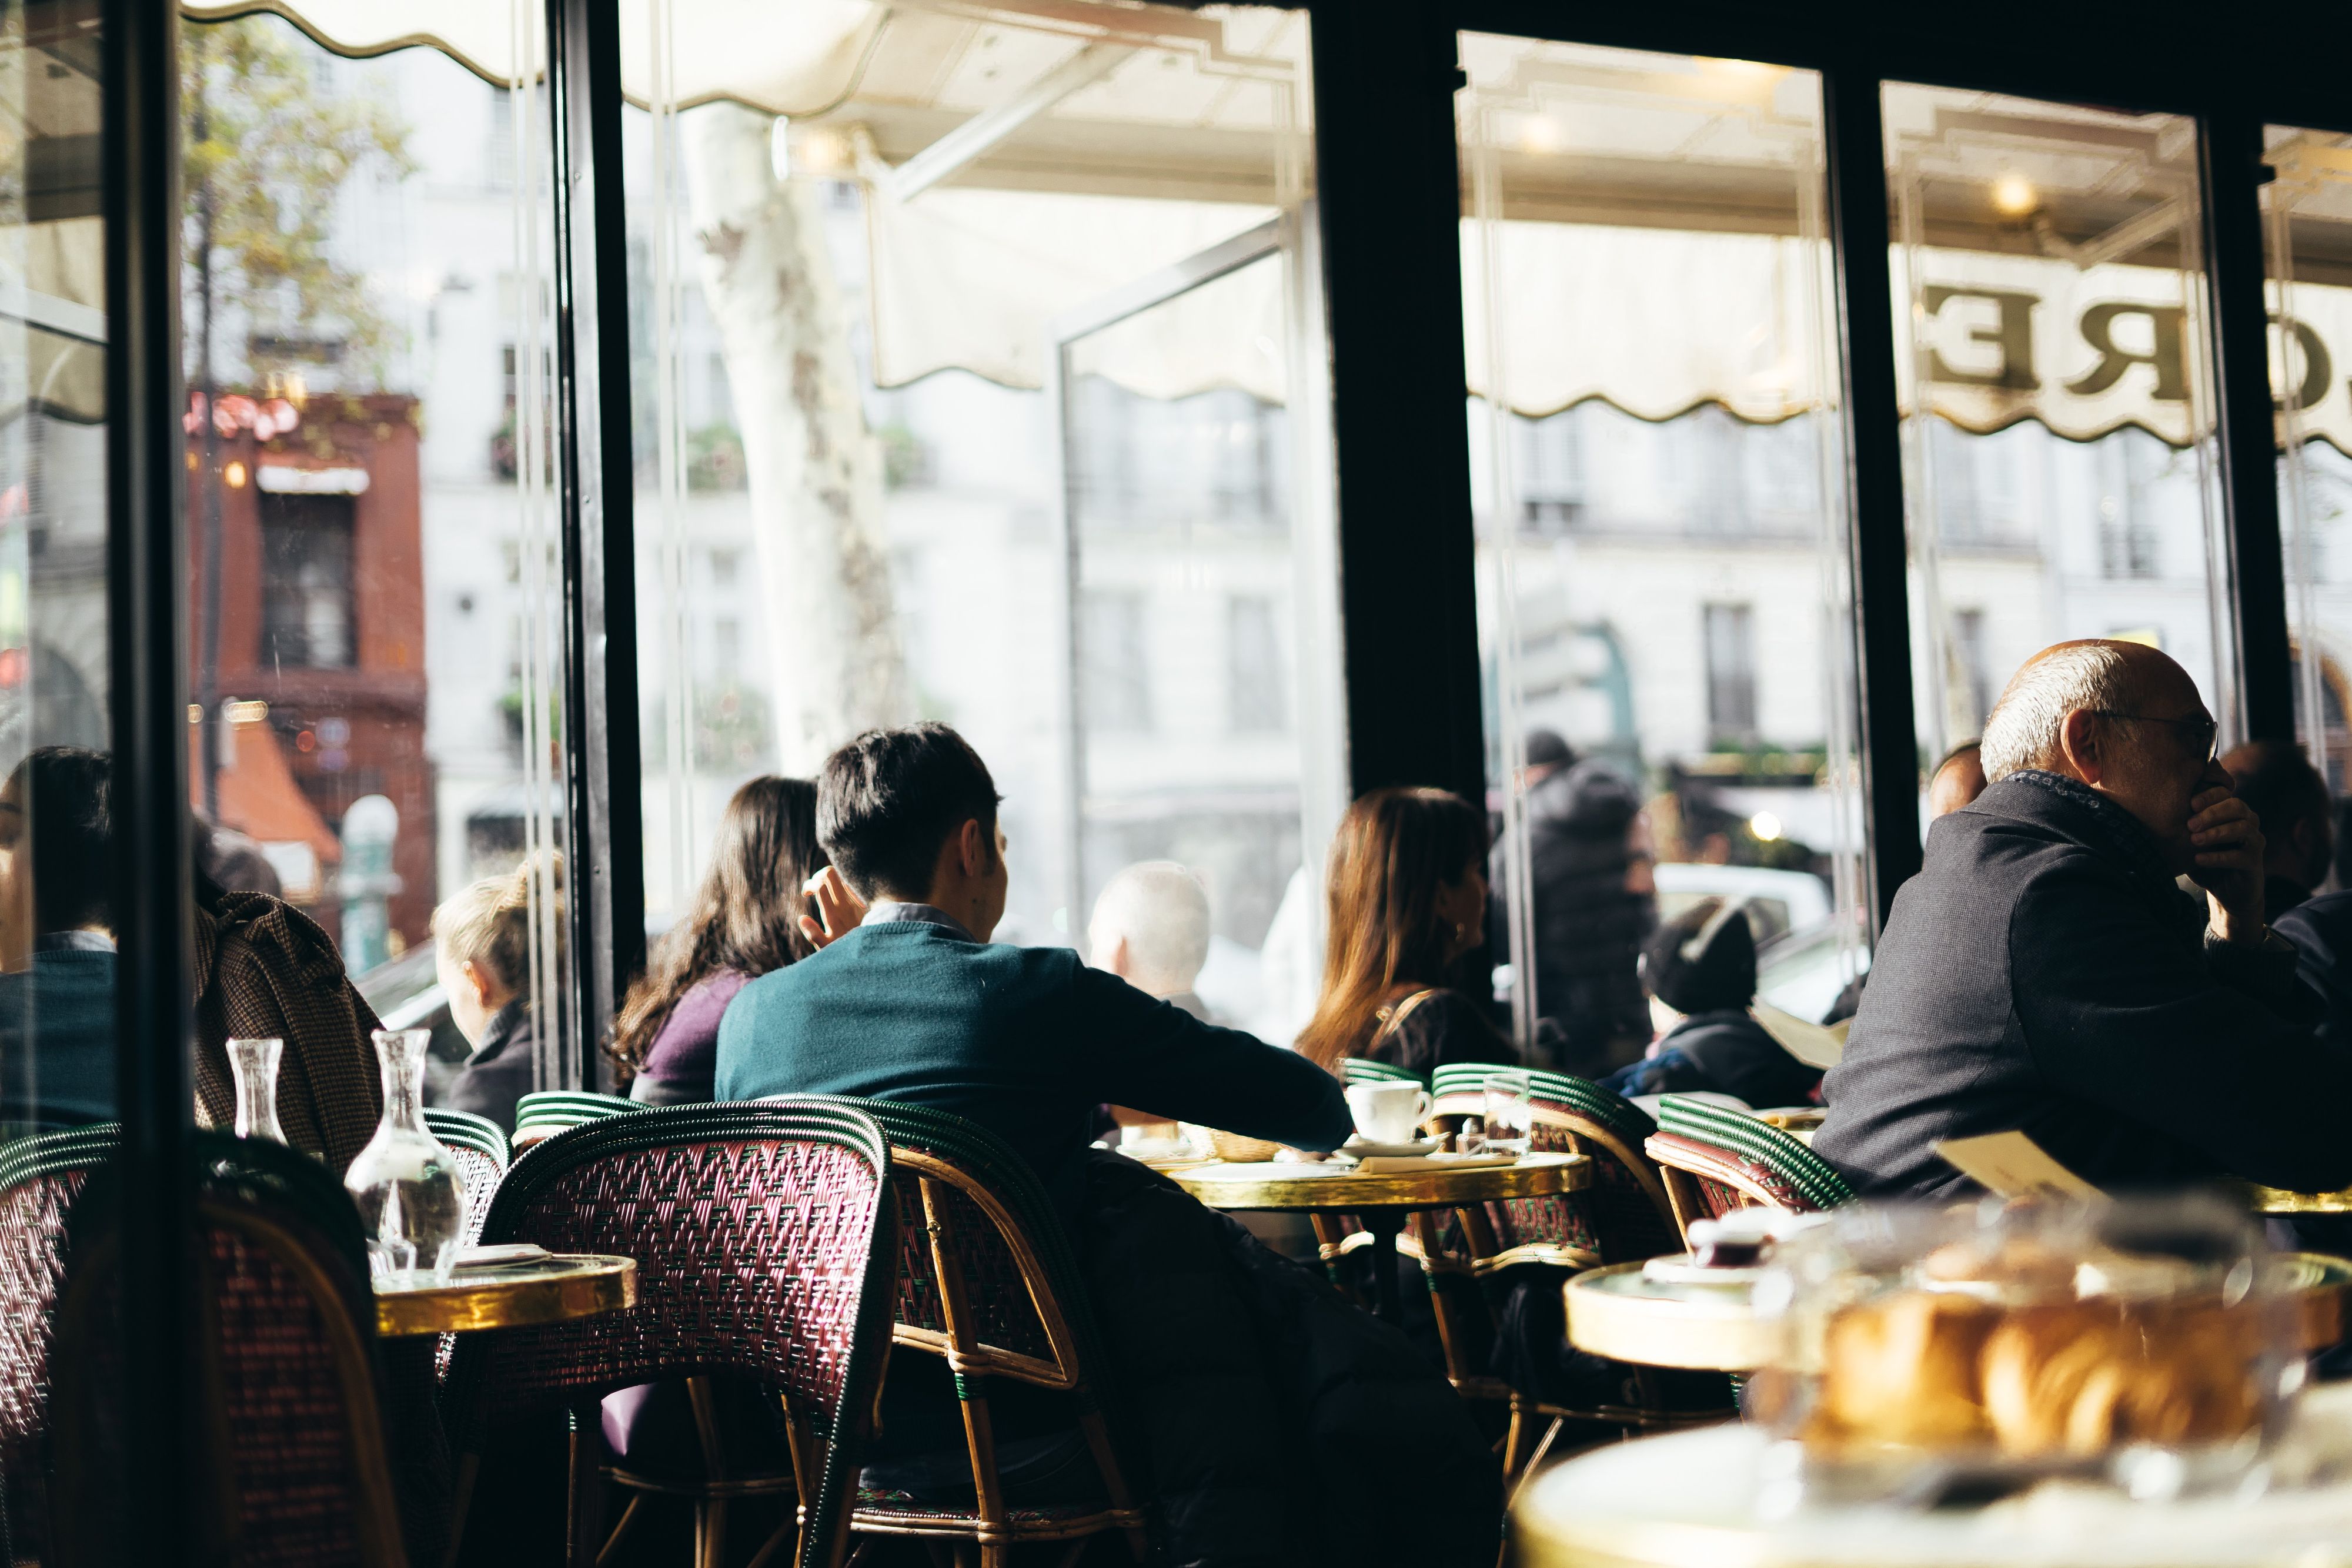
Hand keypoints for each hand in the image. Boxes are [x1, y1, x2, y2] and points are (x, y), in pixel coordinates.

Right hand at [797, 866, 867, 950]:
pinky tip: (841, 893)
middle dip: (818, 876)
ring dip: (832, 879)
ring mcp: (858, 901)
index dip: (809, 884)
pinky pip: (854, 883)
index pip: (820, 886)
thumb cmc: (848, 953)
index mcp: (834, 915)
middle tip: (815, 887)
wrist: (876, 951)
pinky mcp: (867, 900)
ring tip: (827, 889)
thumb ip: (814, 934)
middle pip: (830, 873)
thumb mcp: (828, 949)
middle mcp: (847, 905)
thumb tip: (802, 918)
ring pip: (843, 876)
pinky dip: (844, 882)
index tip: (806, 894)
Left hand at [2186, 784, 2265, 944]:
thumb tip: (2154, 808)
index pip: (2225, 793)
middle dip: (2212, 813)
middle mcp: (2248, 822)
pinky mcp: (2255, 862)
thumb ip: (2181, 825)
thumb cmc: (2205, 859)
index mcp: (2232, 812)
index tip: (2190, 803)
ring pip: (2242, 828)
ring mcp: (2254, 841)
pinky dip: (2218, 856)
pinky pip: (2240, 855)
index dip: (2209, 795)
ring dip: (2216, 833)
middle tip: (2190, 825)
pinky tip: (2198, 859)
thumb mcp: (2189, 841)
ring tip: (2194, 840)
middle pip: (2237, 806)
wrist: (2225, 891)